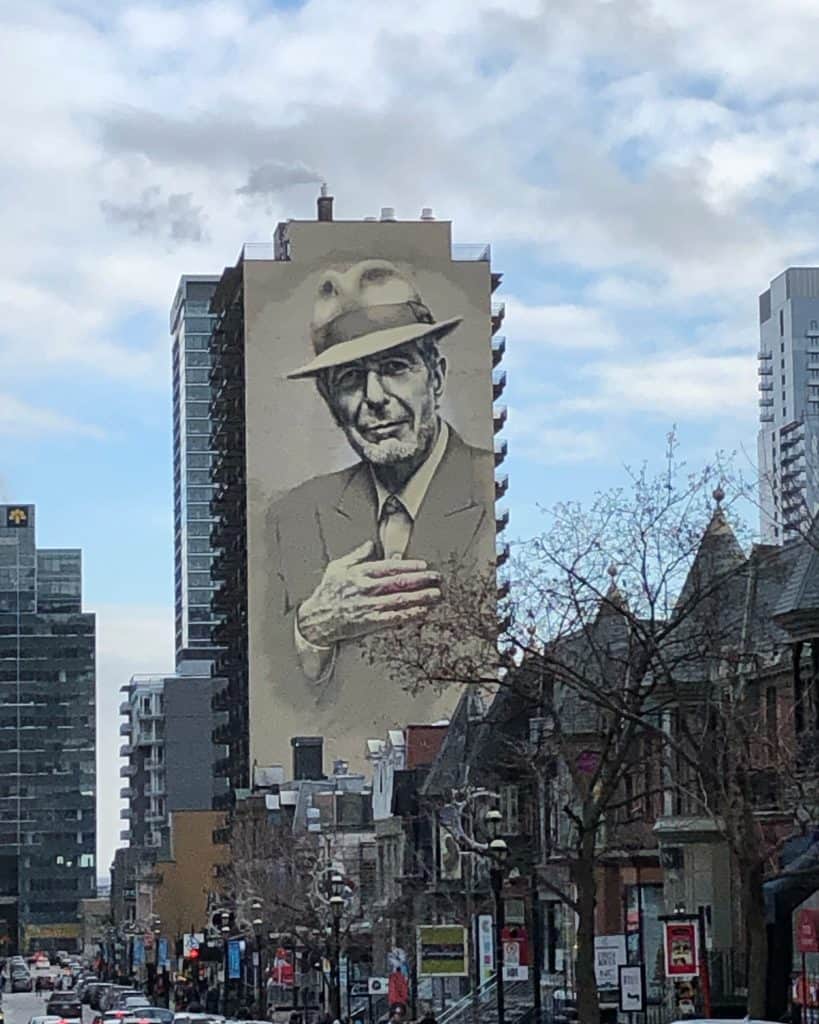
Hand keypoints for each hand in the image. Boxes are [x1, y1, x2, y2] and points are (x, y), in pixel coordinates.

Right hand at [297, 540, 441, 647]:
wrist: (316, 619)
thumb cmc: (327, 592)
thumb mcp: (337, 567)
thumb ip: (356, 555)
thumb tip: (370, 544)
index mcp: (360, 573)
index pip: (389, 567)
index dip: (409, 565)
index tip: (424, 566)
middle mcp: (366, 588)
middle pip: (399, 582)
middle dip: (421, 580)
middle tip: (437, 578)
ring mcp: (369, 606)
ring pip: (400, 600)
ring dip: (421, 597)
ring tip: (436, 594)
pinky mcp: (370, 622)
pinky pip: (394, 618)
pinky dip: (410, 614)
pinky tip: (423, 612)